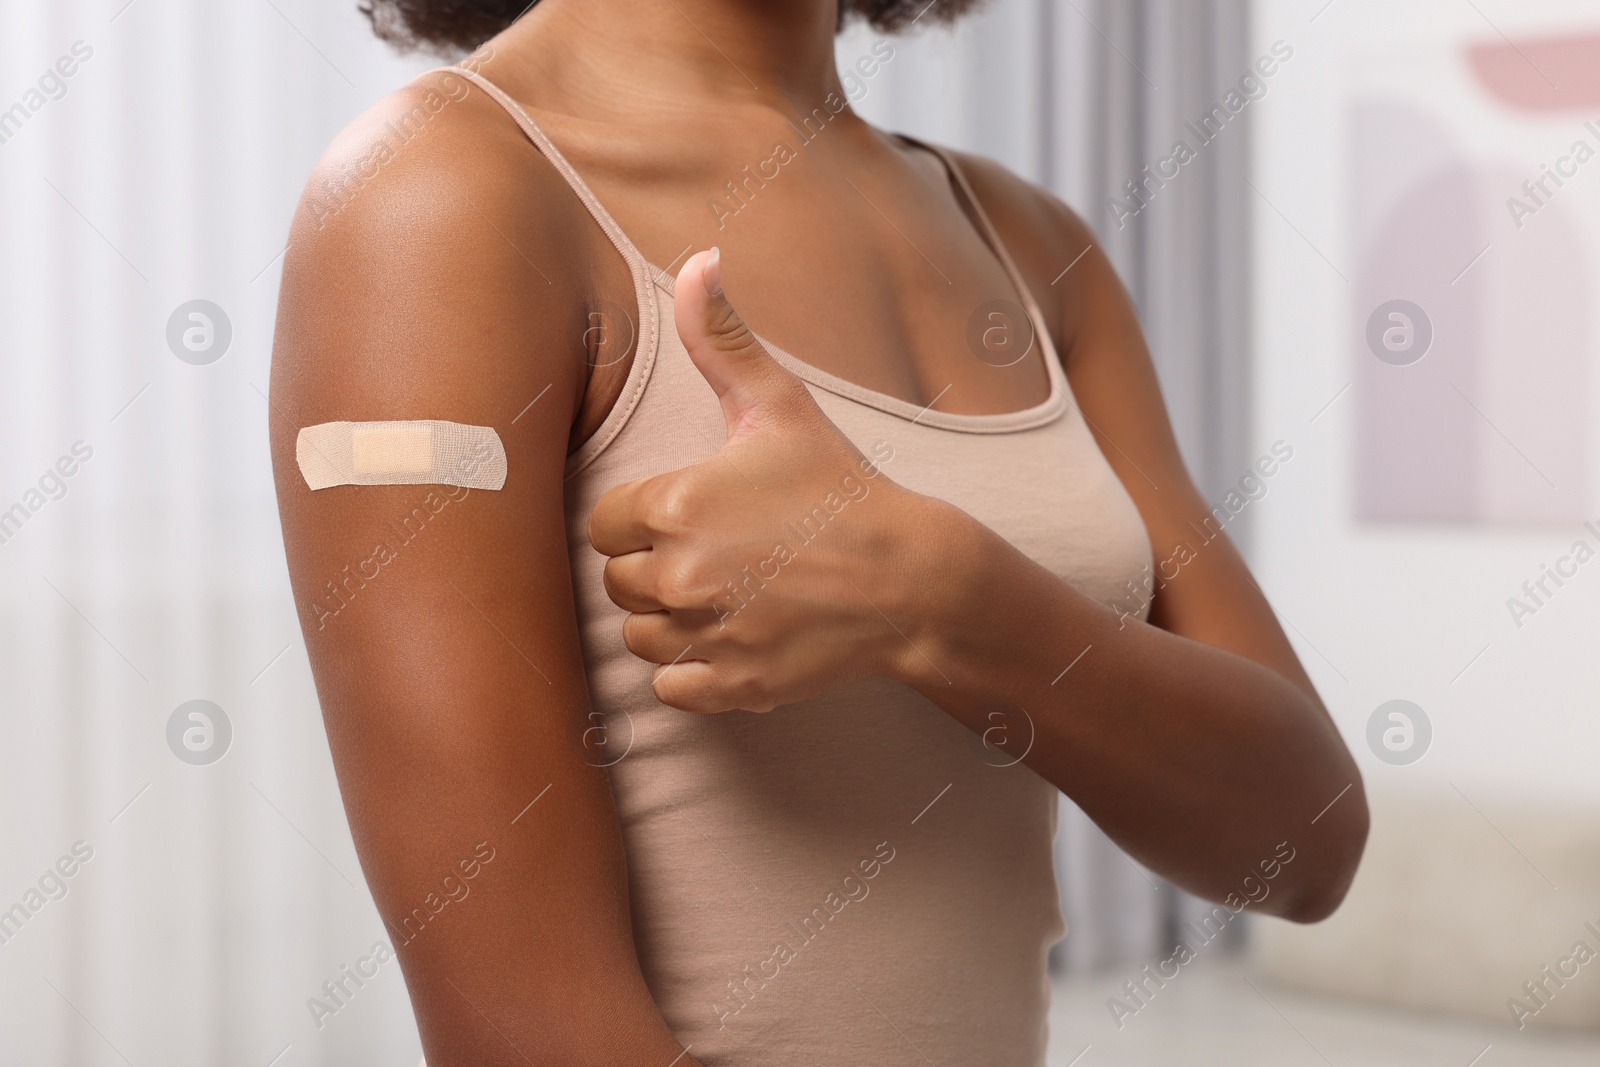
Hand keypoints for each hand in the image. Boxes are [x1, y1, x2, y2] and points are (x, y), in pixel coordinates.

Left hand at [587, 248, 936, 711]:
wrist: (912, 578)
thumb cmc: (840, 488)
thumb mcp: (780, 405)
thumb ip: (724, 337)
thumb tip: (698, 258)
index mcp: (675, 505)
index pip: (605, 524)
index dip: (643, 519)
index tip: (692, 515)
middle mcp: (680, 575)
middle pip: (618, 581)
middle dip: (653, 569)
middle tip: (714, 554)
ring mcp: (706, 635)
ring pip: (639, 637)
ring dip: (667, 621)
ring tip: (723, 596)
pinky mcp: (731, 685)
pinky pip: (669, 686)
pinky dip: (691, 671)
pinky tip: (732, 638)